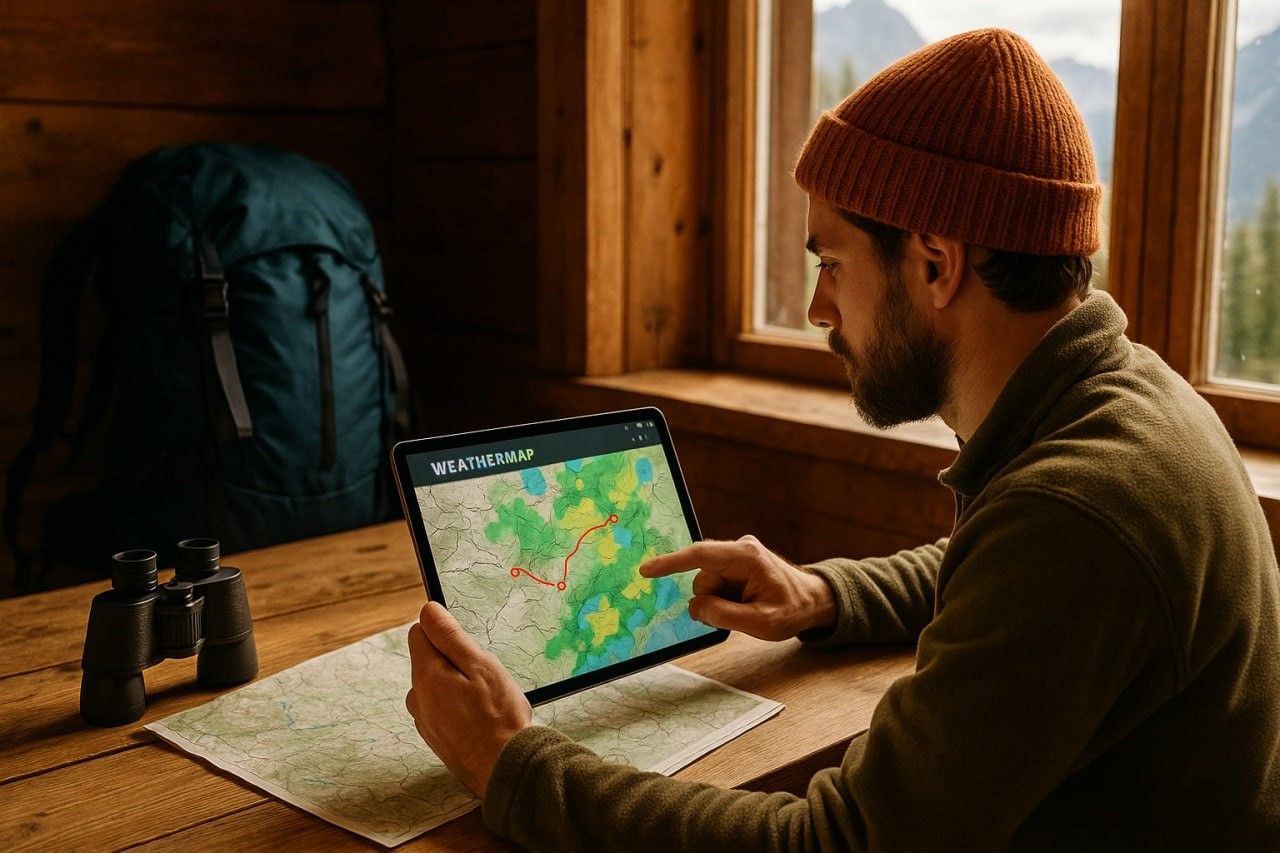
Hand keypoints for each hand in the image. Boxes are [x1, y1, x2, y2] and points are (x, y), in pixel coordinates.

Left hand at [404, 601, 531, 796]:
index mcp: (425, 677)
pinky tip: (482, 718)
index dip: (445, 632)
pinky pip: (442, 708)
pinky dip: (458, 707)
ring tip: (486, 701)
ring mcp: (425, 721)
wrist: (505, 769)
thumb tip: (427, 610)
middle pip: (429, 660)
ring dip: (457, 685)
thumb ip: (450, 637)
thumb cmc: (498, 716)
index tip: (468, 646)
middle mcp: (417, 699)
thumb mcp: (479, 666)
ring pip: (437, 685)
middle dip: (454, 661)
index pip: (419, 633)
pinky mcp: (435, 737)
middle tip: (484, 678)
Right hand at [640, 535, 836, 641]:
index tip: (647, 570)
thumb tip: (695, 607)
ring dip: (719, 602)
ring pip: (706, 584)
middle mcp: (739, 549)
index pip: (700, 556)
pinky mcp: (734, 564)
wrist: (812, 601)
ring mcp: (736, 555)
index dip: (670, 563)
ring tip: (747, 608)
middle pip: (702, 578)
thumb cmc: (792, 610)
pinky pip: (714, 584)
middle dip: (713, 601)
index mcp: (746, 556)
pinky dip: (723, 598)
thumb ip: (724, 615)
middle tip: (742, 614)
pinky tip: (743, 603)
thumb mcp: (760, 622)